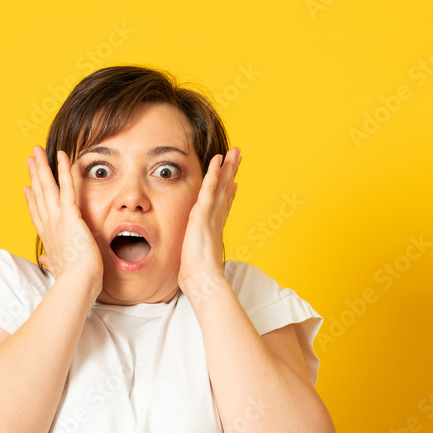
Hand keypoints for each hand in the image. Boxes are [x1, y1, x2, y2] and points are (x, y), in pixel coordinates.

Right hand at [22, 145, 102, 290]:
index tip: (26, 189)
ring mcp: (57, 218)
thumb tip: (44, 260)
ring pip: (48, 187)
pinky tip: (62, 155)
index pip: (38, 215)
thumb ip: (51, 262)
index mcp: (49, 238)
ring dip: (42, 167)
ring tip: (37, 151)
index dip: (32, 201)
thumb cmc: (73, 280)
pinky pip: (67, 187)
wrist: (78, 283)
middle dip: (34, 176)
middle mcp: (49, 225)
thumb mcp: (59, 269)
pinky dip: (63, 170)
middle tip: (30, 160)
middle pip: (39, 195)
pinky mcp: (70, 214)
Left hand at [178, 147, 240, 292]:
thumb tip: (193, 262)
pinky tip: (217, 160)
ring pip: (221, 186)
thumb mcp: (195, 261)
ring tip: (235, 152)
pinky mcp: (203, 214)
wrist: (202, 281)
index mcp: (213, 229)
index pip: (223, 205)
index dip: (229, 192)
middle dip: (232, 173)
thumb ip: (195, 256)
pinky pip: (209, 188)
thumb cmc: (198, 277)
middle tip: (239, 158)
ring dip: (228, 167)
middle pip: (226, 191)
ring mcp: (211, 216)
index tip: (234, 182)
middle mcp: (216, 219)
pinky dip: (214, 173)